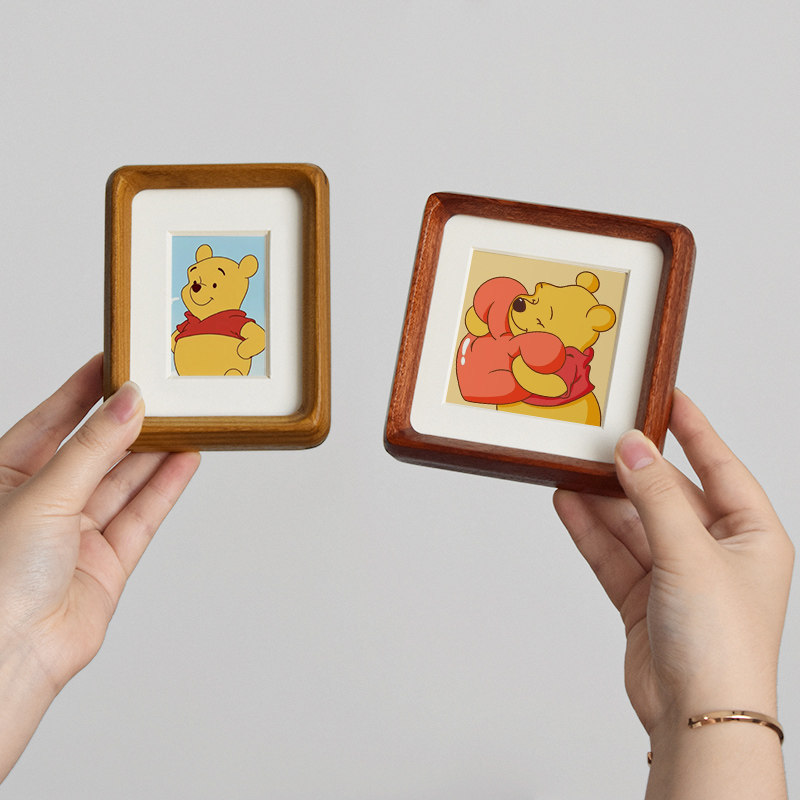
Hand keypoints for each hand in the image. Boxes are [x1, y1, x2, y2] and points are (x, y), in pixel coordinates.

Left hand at [0, 354, 198, 779]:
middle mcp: (42, 503)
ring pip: (124, 481)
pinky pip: (142, 514)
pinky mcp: (108, 560)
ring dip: (155, 451)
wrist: (12, 655)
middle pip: (95, 450)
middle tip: (164, 391)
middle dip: (129, 421)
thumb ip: (95, 446)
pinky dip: (165, 487)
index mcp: (5, 478)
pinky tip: (185, 459)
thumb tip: (130, 402)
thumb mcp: (44, 492)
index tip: (114, 361)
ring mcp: (76, 533)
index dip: (82, 390)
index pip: (50, 420)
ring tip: (187, 420)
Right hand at [553, 390, 792, 792]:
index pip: (720, 466)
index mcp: (752, 535)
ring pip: (633, 523)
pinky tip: (568, 504)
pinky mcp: (645, 599)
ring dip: (602, 500)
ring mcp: (678, 576)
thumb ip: (655, 496)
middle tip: (598, 436)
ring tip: (570, 468)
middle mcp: (716, 552)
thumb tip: (631, 446)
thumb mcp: (689, 553)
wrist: (697, 720)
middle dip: (631, 469)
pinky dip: (591, 530)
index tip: (665, 396)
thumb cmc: (721, 643)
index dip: (693, 429)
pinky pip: (614, 553)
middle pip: (667, 494)